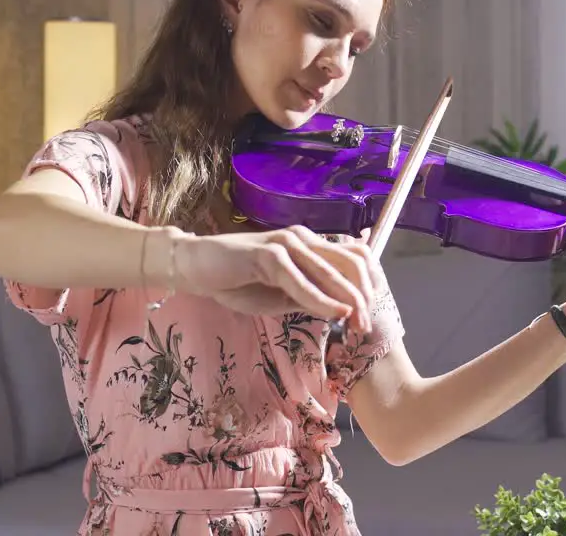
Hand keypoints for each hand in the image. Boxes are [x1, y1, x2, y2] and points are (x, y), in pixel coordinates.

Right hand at [173, 225, 379, 331]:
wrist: (196, 268)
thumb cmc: (236, 281)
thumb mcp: (281, 296)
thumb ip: (309, 297)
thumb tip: (339, 309)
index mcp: (308, 245)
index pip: (351, 259)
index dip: (366, 286)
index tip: (369, 315)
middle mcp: (302, 238)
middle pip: (349, 263)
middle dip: (363, 296)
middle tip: (366, 326)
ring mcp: (286, 243)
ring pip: (329, 270)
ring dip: (347, 300)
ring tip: (356, 323)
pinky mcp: (268, 253)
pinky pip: (300, 280)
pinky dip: (320, 298)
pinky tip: (333, 313)